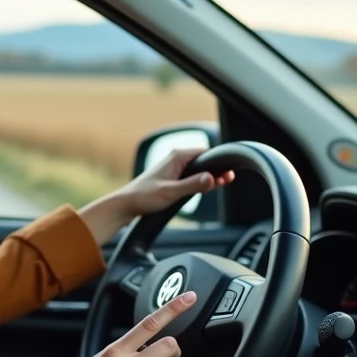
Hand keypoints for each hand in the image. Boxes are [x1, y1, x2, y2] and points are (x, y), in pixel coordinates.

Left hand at [78, 147, 234, 245]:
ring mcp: (175, 166)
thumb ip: (192, 185)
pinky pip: (193, 174)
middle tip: (228, 180)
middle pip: (205, 160)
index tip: (229, 174)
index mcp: (178, 156)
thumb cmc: (144, 197)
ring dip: (210, 175)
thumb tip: (212, 178)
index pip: (207, 153)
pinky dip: (201, 179)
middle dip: (217, 169)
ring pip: (199, 167)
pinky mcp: (173, 175)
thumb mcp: (171, 192)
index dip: (220, 163)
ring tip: (221, 183)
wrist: (127, 204)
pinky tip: (207, 186)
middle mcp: (177, 158)